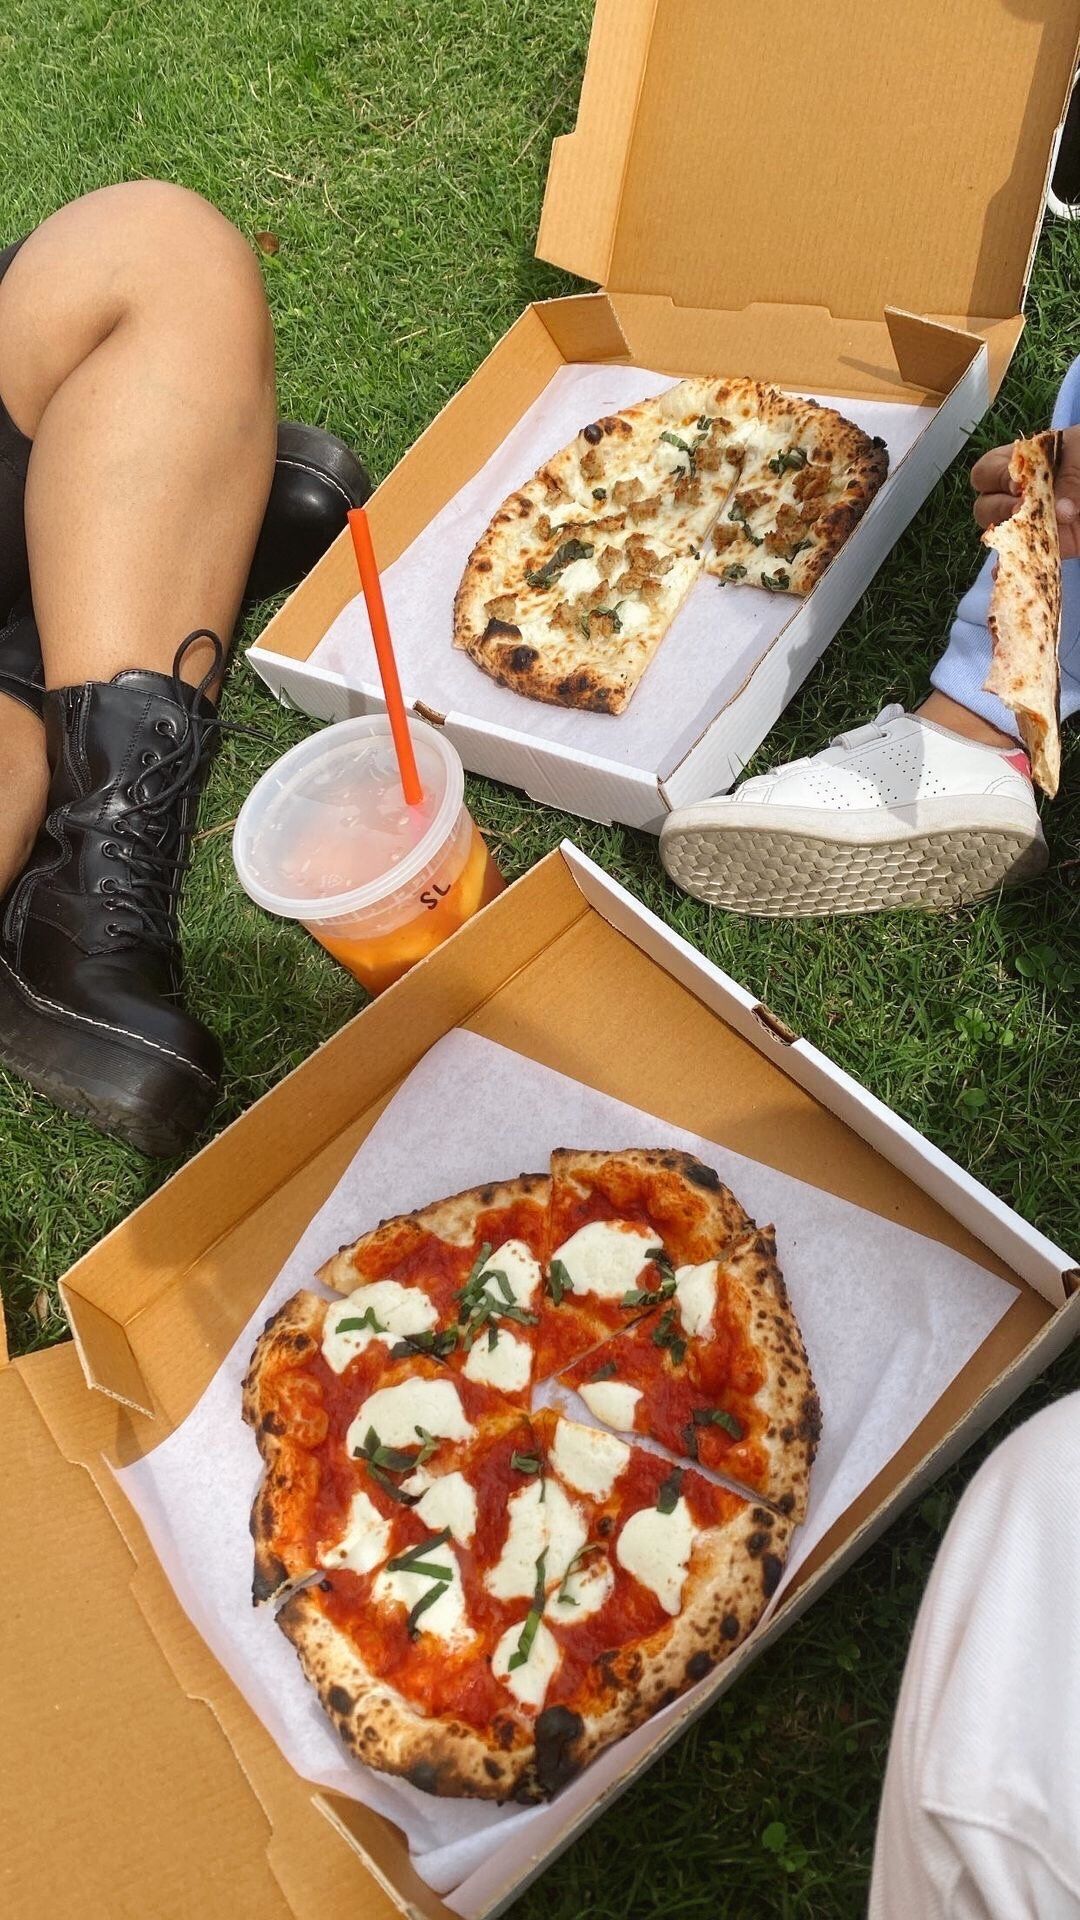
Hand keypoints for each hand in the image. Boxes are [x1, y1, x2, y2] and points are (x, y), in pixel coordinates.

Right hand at [971, 424, 1079, 560]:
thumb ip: (1071, 477)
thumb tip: (1060, 511)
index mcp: (1029, 461)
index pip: (987, 472)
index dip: (996, 478)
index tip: (1018, 483)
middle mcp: (1026, 492)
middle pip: (986, 506)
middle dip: (1001, 508)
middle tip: (1025, 508)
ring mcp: (1037, 521)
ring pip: (1002, 534)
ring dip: (1012, 533)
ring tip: (1034, 529)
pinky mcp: (1056, 545)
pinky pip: (1025, 559)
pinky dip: (1014, 565)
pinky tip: (1010, 569)